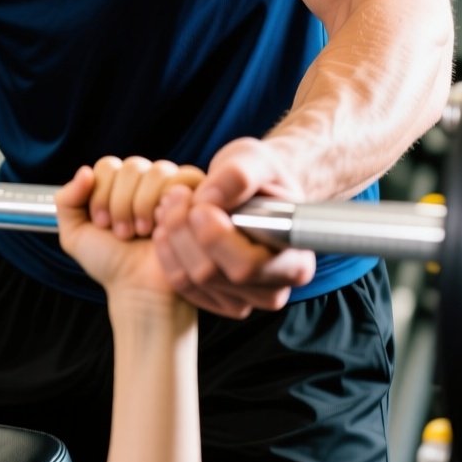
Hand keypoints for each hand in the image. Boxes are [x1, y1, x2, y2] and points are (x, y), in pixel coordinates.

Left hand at [57, 165, 176, 298]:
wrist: (139, 288)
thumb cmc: (110, 263)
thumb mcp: (74, 234)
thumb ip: (66, 200)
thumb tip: (85, 171)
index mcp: (118, 186)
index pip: (108, 166)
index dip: (101, 194)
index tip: (102, 224)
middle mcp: (145, 183)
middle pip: (132, 166)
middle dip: (121, 202)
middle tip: (121, 233)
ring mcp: (171, 189)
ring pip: (157, 171)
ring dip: (142, 205)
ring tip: (140, 232)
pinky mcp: (196, 197)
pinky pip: (183, 178)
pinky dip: (166, 202)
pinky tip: (161, 225)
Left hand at [153, 138, 316, 318]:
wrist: (251, 195)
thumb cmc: (259, 178)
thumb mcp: (256, 160)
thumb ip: (239, 174)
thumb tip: (209, 198)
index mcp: (294, 261)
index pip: (248, 265)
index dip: (215, 236)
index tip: (199, 203)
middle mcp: (272, 291)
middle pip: (211, 274)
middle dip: (184, 230)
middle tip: (177, 194)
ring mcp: (242, 301)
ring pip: (190, 278)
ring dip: (172, 236)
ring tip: (171, 203)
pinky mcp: (214, 301)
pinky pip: (179, 283)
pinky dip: (167, 251)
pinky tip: (168, 225)